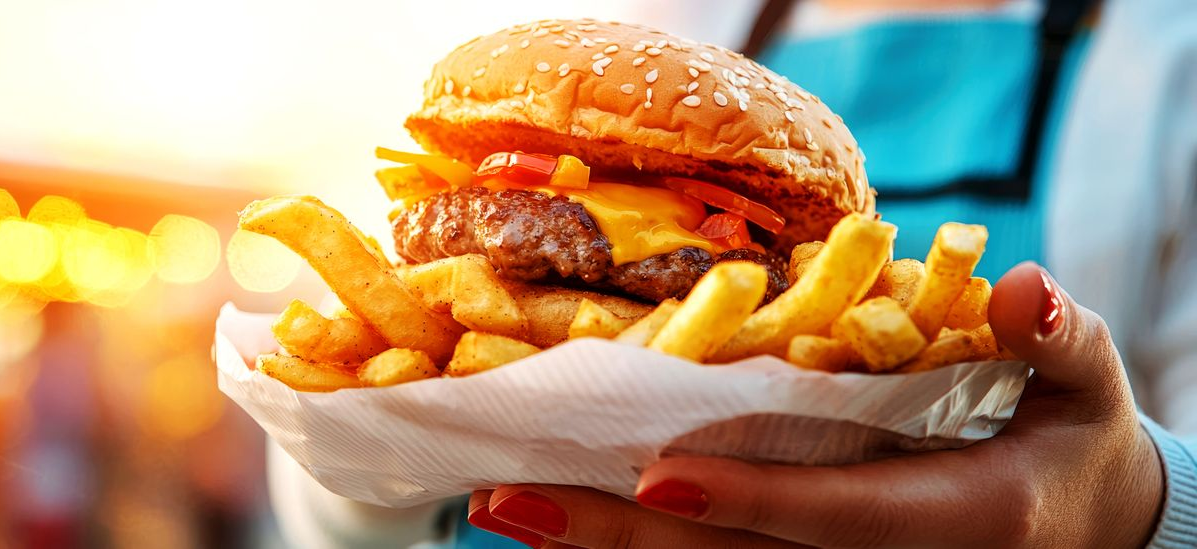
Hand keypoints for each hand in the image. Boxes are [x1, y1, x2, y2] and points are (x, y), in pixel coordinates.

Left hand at [467, 263, 1164, 547]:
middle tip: (514, 497)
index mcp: (960, 520)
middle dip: (626, 536)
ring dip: (608, 545)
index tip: (662, 475)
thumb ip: (1059, 342)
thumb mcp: (1086, 388)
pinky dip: (642, 543)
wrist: (1076, 518)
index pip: (841, 516)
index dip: (755, 499)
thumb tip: (1023, 288)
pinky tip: (571, 517)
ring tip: (510, 506)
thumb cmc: (1070, 441)